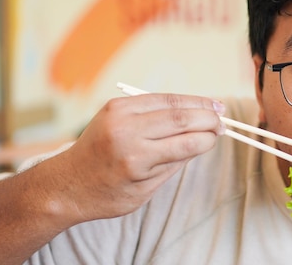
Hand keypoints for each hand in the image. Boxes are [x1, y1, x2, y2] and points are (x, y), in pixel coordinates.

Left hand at [46, 93, 224, 222]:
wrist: (67, 182)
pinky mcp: (115, 104)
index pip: (186, 143)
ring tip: (216, 107)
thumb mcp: (145, 190)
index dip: (208, 138)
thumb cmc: (107, 194)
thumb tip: (202, 139)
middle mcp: (127, 133)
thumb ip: (174, 162)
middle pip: (181, 118)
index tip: (220, 136)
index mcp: (136, 160)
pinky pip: (154, 98)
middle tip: (224, 121)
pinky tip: (190, 103)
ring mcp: (119, 114)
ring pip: (170, 102)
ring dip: (196, 103)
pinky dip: (176, 100)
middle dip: (207, 118)